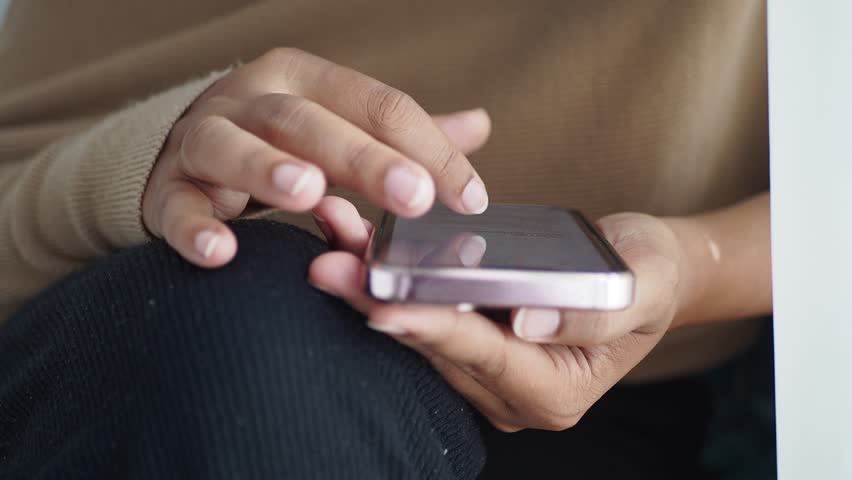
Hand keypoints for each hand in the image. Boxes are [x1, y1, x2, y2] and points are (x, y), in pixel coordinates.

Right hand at [142, 48, 490, 265]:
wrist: (184, 155)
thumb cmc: (278, 143)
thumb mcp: (339, 126)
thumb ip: (399, 134)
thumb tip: (480, 125)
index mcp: (305, 80)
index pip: (377, 105)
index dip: (428, 149)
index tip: (470, 200)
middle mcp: (252, 99)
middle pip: (309, 120)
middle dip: (363, 158)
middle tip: (413, 196)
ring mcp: (202, 139)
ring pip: (231, 145)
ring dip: (269, 168)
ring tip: (309, 193)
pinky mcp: (166, 189)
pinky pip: (177, 205)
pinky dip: (195, 227)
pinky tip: (222, 252)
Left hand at [309, 205, 687, 430]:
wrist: (642, 271)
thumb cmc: (648, 273)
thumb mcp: (641, 286)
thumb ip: (594, 313)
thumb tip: (529, 324)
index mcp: (554, 390)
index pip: (483, 355)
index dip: (433, 329)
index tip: (383, 306)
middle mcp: (511, 393)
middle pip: (435, 346)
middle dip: (379, 303)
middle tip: (328, 265)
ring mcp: (486, 374)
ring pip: (416, 332)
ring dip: (371, 288)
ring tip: (330, 241)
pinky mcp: (469, 347)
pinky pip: (421, 314)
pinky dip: (388, 281)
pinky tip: (354, 244)